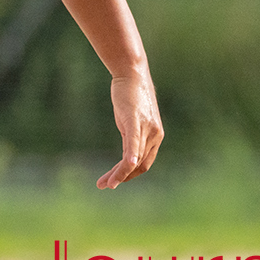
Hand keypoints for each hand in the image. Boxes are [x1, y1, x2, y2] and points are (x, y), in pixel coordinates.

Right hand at [97, 72, 162, 188]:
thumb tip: (128, 154)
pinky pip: (134, 142)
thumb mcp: (132, 121)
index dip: (129, 175)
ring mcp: (147, 128)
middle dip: (122, 178)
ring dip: (119, 173)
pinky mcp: (136, 119)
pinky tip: (127, 164)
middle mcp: (155, 135)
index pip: (144, 164)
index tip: (114, 181)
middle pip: (140, 166)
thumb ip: (133, 137)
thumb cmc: (131, 96)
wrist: (132, 73)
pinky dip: (131, 156)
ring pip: (135, 158)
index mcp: (155, 137)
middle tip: (104, 185)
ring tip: (104, 182)